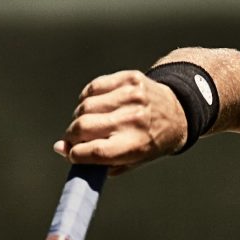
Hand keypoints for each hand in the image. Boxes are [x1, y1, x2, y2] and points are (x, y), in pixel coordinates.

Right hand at [53, 70, 186, 174]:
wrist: (179, 112)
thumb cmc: (151, 141)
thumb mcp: (133, 160)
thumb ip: (98, 160)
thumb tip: (60, 148)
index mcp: (136, 145)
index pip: (94, 152)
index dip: (75, 154)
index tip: (71, 153)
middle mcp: (134, 119)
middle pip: (84, 127)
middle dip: (72, 135)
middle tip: (74, 138)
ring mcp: (132, 96)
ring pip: (85, 106)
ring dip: (80, 116)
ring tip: (91, 122)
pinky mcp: (129, 78)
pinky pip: (93, 88)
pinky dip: (89, 98)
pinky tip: (97, 106)